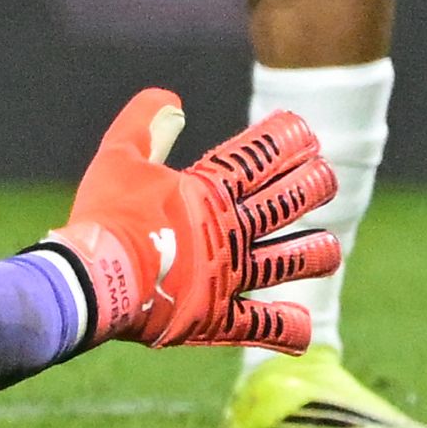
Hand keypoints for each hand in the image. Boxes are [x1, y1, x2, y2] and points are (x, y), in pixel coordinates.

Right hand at [42, 88, 336, 350]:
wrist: (95, 279)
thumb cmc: (105, 216)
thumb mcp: (117, 158)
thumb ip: (144, 127)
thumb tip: (171, 100)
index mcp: (207, 193)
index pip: (254, 159)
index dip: (282, 141)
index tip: (304, 130)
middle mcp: (228, 232)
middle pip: (281, 204)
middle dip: (309, 187)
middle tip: (326, 176)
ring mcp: (229, 275)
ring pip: (284, 262)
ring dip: (311, 253)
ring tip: (331, 247)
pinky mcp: (219, 317)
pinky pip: (262, 325)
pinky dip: (286, 328)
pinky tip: (304, 324)